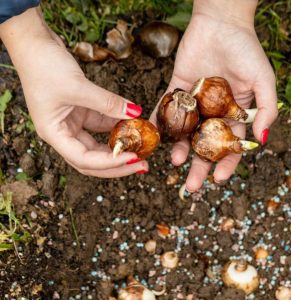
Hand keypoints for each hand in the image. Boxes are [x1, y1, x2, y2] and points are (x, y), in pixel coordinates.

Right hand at [0, 7, 147, 176]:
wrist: (33, 44)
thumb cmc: (43, 66)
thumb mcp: (78, 86)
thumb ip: (108, 102)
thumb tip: (135, 113)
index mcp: (54, 134)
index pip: (83, 160)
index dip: (109, 163)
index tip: (132, 157)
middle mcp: (63, 134)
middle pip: (92, 160)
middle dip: (117, 164)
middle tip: (142, 164)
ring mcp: (72, 124)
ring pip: (98, 144)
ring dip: (119, 146)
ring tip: (141, 147)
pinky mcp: (80, 112)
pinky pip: (101, 123)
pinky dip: (116, 124)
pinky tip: (132, 123)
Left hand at [151, 1, 277, 190]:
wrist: (220, 23)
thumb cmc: (246, 50)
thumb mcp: (264, 81)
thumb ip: (266, 110)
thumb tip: (260, 141)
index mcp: (234, 114)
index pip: (230, 145)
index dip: (226, 164)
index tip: (218, 180)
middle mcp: (212, 112)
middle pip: (205, 145)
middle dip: (199, 165)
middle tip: (191, 185)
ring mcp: (194, 102)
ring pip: (185, 131)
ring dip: (180, 148)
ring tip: (175, 161)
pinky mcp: (177, 89)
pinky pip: (168, 107)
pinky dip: (162, 121)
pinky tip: (159, 136)